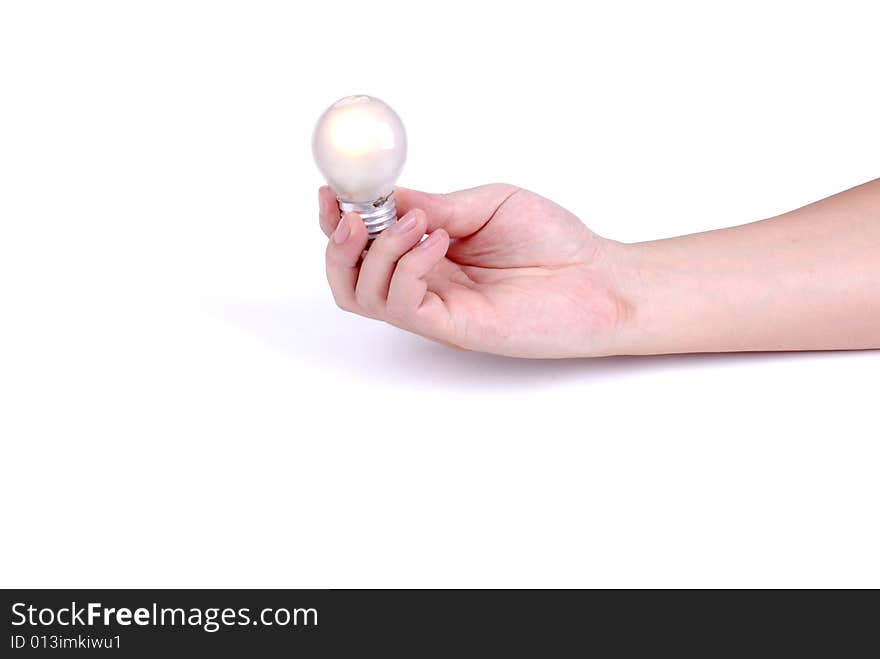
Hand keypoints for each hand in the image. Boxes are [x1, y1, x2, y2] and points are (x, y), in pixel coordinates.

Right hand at [318, 184, 631, 357]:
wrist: (599, 278)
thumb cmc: (553, 241)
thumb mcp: (488, 203)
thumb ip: (436, 205)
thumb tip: (387, 197)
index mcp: (427, 251)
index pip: (365, 242)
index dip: (340, 218)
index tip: (331, 190)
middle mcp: (423, 282)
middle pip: (348, 276)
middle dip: (339, 243)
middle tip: (352, 215)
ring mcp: (434, 307)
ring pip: (363, 294)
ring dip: (375, 253)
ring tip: (416, 225)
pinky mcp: (451, 327)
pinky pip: (402, 304)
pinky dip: (406, 268)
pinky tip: (438, 242)